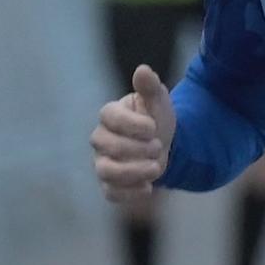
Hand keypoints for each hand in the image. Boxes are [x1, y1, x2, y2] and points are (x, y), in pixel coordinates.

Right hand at [91, 64, 175, 201]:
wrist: (163, 145)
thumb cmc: (155, 119)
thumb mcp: (158, 101)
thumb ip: (150, 87)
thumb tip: (143, 70)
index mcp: (110, 115)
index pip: (109, 117)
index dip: (131, 124)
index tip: (153, 128)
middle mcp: (101, 139)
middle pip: (106, 145)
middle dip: (135, 148)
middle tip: (158, 146)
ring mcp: (102, 162)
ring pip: (106, 171)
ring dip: (132, 172)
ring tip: (156, 168)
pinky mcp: (110, 184)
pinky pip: (111, 193)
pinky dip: (130, 193)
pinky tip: (149, 187)